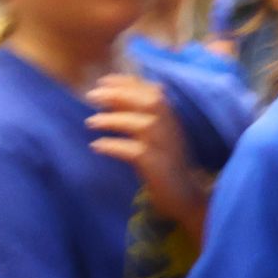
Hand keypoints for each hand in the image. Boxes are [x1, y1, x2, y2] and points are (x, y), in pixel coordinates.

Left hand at [84, 72, 201, 223]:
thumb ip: (142, 116)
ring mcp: (167, 148)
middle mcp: (172, 130)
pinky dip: (115, 146)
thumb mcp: (157, 137)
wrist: (186, 196)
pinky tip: (97, 146)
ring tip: (91, 122)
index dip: (129, 83)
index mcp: (172, 120)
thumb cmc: (166, 165)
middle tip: (93, 95)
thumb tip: (116, 97)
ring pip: (145, 125)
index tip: (104, 80)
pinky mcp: (159, 167)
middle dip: (121, 94)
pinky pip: (137, 152)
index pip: (153, 92)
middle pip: (151, 102)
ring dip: (115, 120)